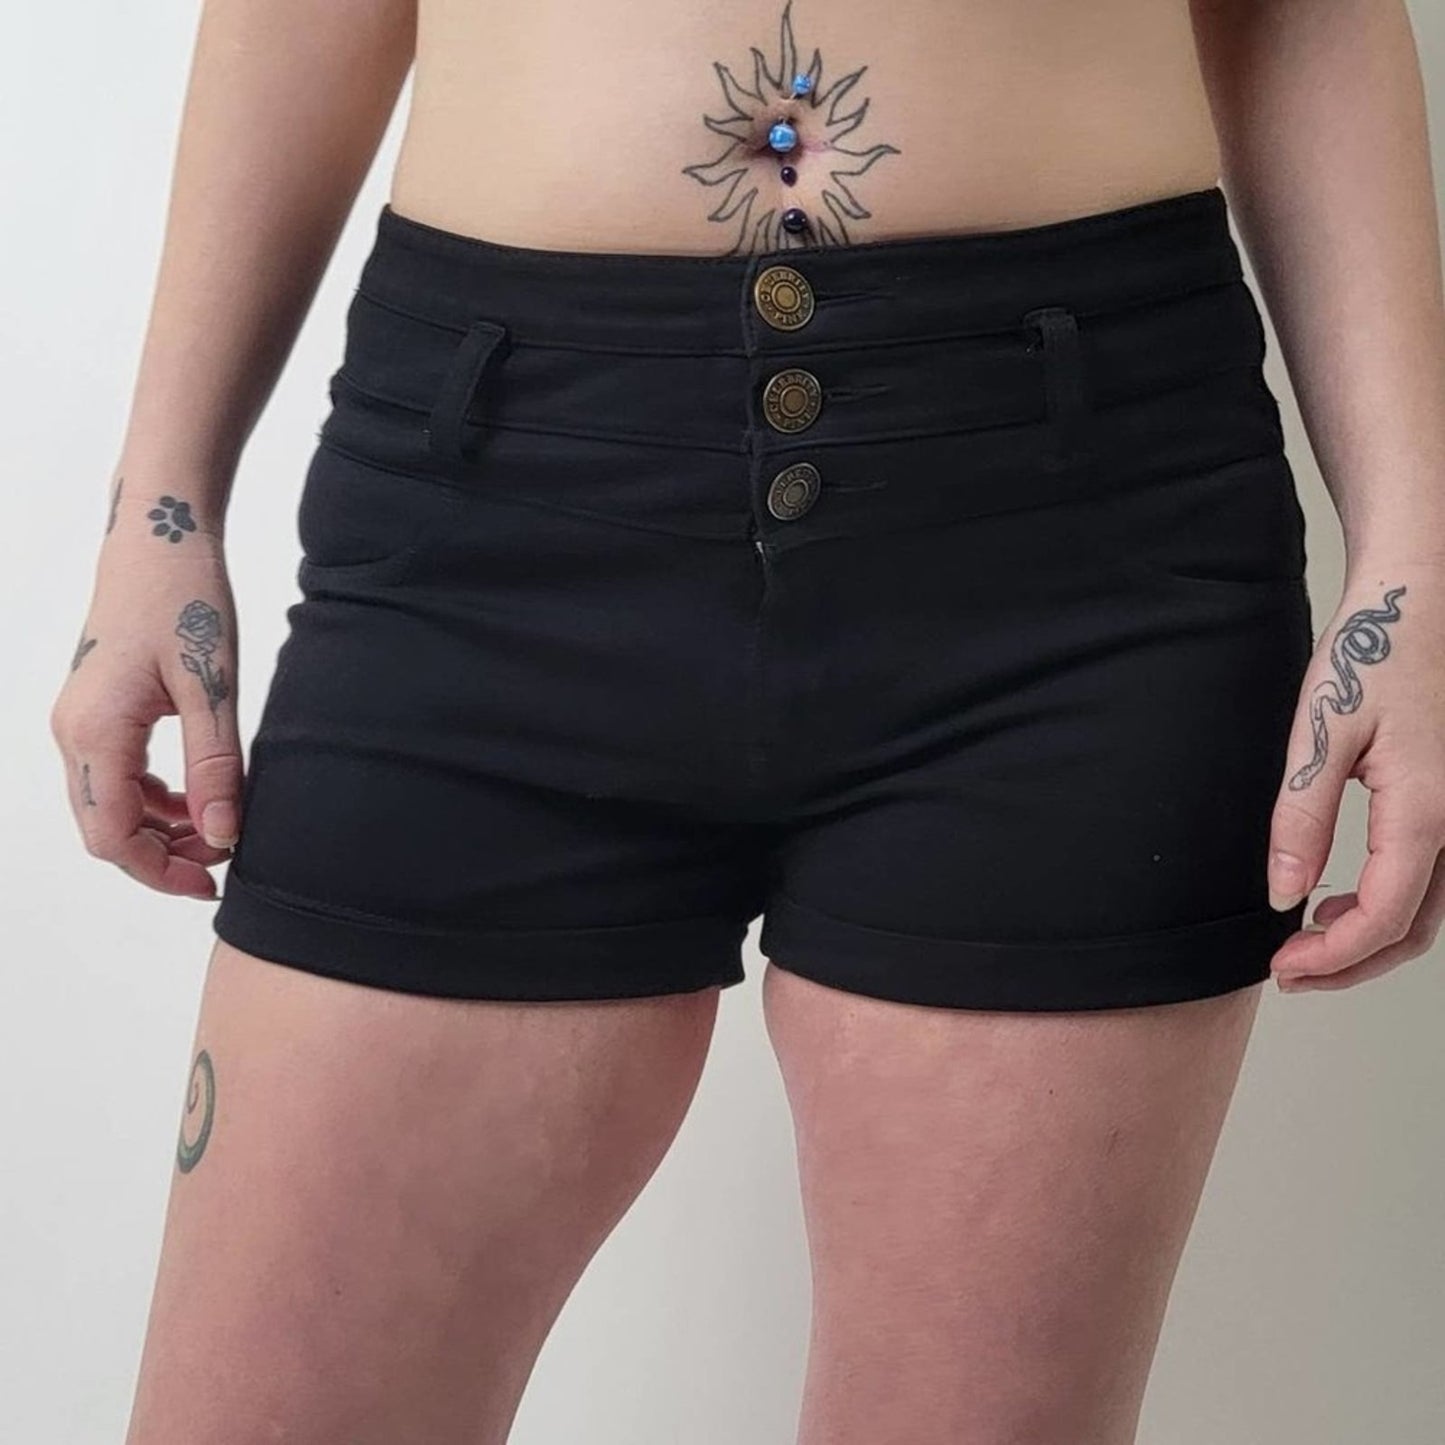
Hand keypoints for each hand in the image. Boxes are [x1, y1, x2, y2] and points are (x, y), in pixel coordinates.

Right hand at [50, 486, 241, 899]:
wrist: (160, 537)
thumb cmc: (187, 600)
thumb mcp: (212, 689)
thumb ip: (215, 768)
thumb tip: (222, 838)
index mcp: (96, 733)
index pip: (111, 838)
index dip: (159, 871)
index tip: (214, 881)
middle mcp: (74, 733)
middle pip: (105, 829)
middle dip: (162, 855)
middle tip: (225, 860)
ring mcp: (79, 721)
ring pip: (110, 805)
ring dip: (161, 828)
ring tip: (221, 827)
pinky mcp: (96, 710)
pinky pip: (117, 776)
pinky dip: (155, 798)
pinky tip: (200, 795)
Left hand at [1266, 570, 1444, 991]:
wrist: (1419, 599)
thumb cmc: (1374, 654)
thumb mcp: (1321, 733)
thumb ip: (1302, 817)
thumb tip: (1283, 893)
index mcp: (1428, 810)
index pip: (1385, 918)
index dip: (1332, 957)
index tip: (1282, 968)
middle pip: (1415, 928)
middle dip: (1351, 961)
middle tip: (1288, 969)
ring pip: (1431, 907)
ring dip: (1371, 935)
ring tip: (1306, 934)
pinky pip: (1436, 876)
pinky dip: (1392, 903)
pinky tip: (1342, 896)